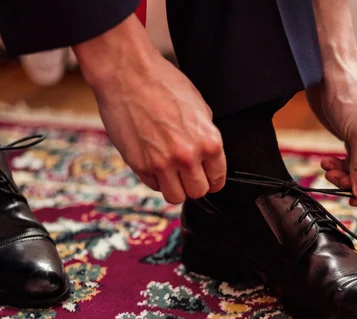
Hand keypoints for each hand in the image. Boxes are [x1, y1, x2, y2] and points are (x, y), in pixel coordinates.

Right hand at [73, 15, 225, 203]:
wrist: (128, 74)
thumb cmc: (163, 84)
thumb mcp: (199, 108)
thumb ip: (205, 136)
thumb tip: (208, 156)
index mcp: (208, 142)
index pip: (217, 179)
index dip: (213, 179)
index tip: (207, 178)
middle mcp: (187, 156)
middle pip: (198, 192)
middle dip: (194, 184)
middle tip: (188, 174)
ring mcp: (162, 163)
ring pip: (176, 197)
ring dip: (175, 187)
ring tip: (171, 173)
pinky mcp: (139, 165)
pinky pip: (153, 186)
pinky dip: (155, 179)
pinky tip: (154, 162)